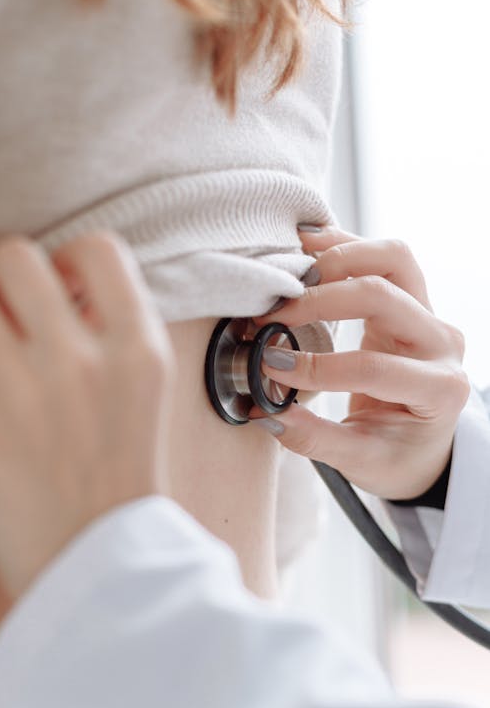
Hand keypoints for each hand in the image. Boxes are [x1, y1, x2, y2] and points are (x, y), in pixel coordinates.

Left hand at [0, 233, 174, 597]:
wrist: (102, 573)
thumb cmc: (120, 484)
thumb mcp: (144, 399)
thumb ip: (113, 337)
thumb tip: (56, 285)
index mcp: (138, 351)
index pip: (98, 247)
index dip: (66, 261)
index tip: (57, 294)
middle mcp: (82, 362)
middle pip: (13, 256)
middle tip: (3, 322)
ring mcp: (27, 395)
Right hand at [250, 228, 470, 499]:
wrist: (422, 444)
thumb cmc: (395, 456)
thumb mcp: (360, 461)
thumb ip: (314, 438)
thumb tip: (265, 412)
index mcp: (439, 389)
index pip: (374, 368)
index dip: (318, 368)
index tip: (272, 368)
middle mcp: (442, 343)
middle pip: (384, 295)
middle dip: (319, 301)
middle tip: (271, 318)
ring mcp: (430, 314)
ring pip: (394, 258)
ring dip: (338, 256)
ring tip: (290, 271)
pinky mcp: (411, 298)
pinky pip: (384, 258)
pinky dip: (343, 246)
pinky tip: (305, 248)